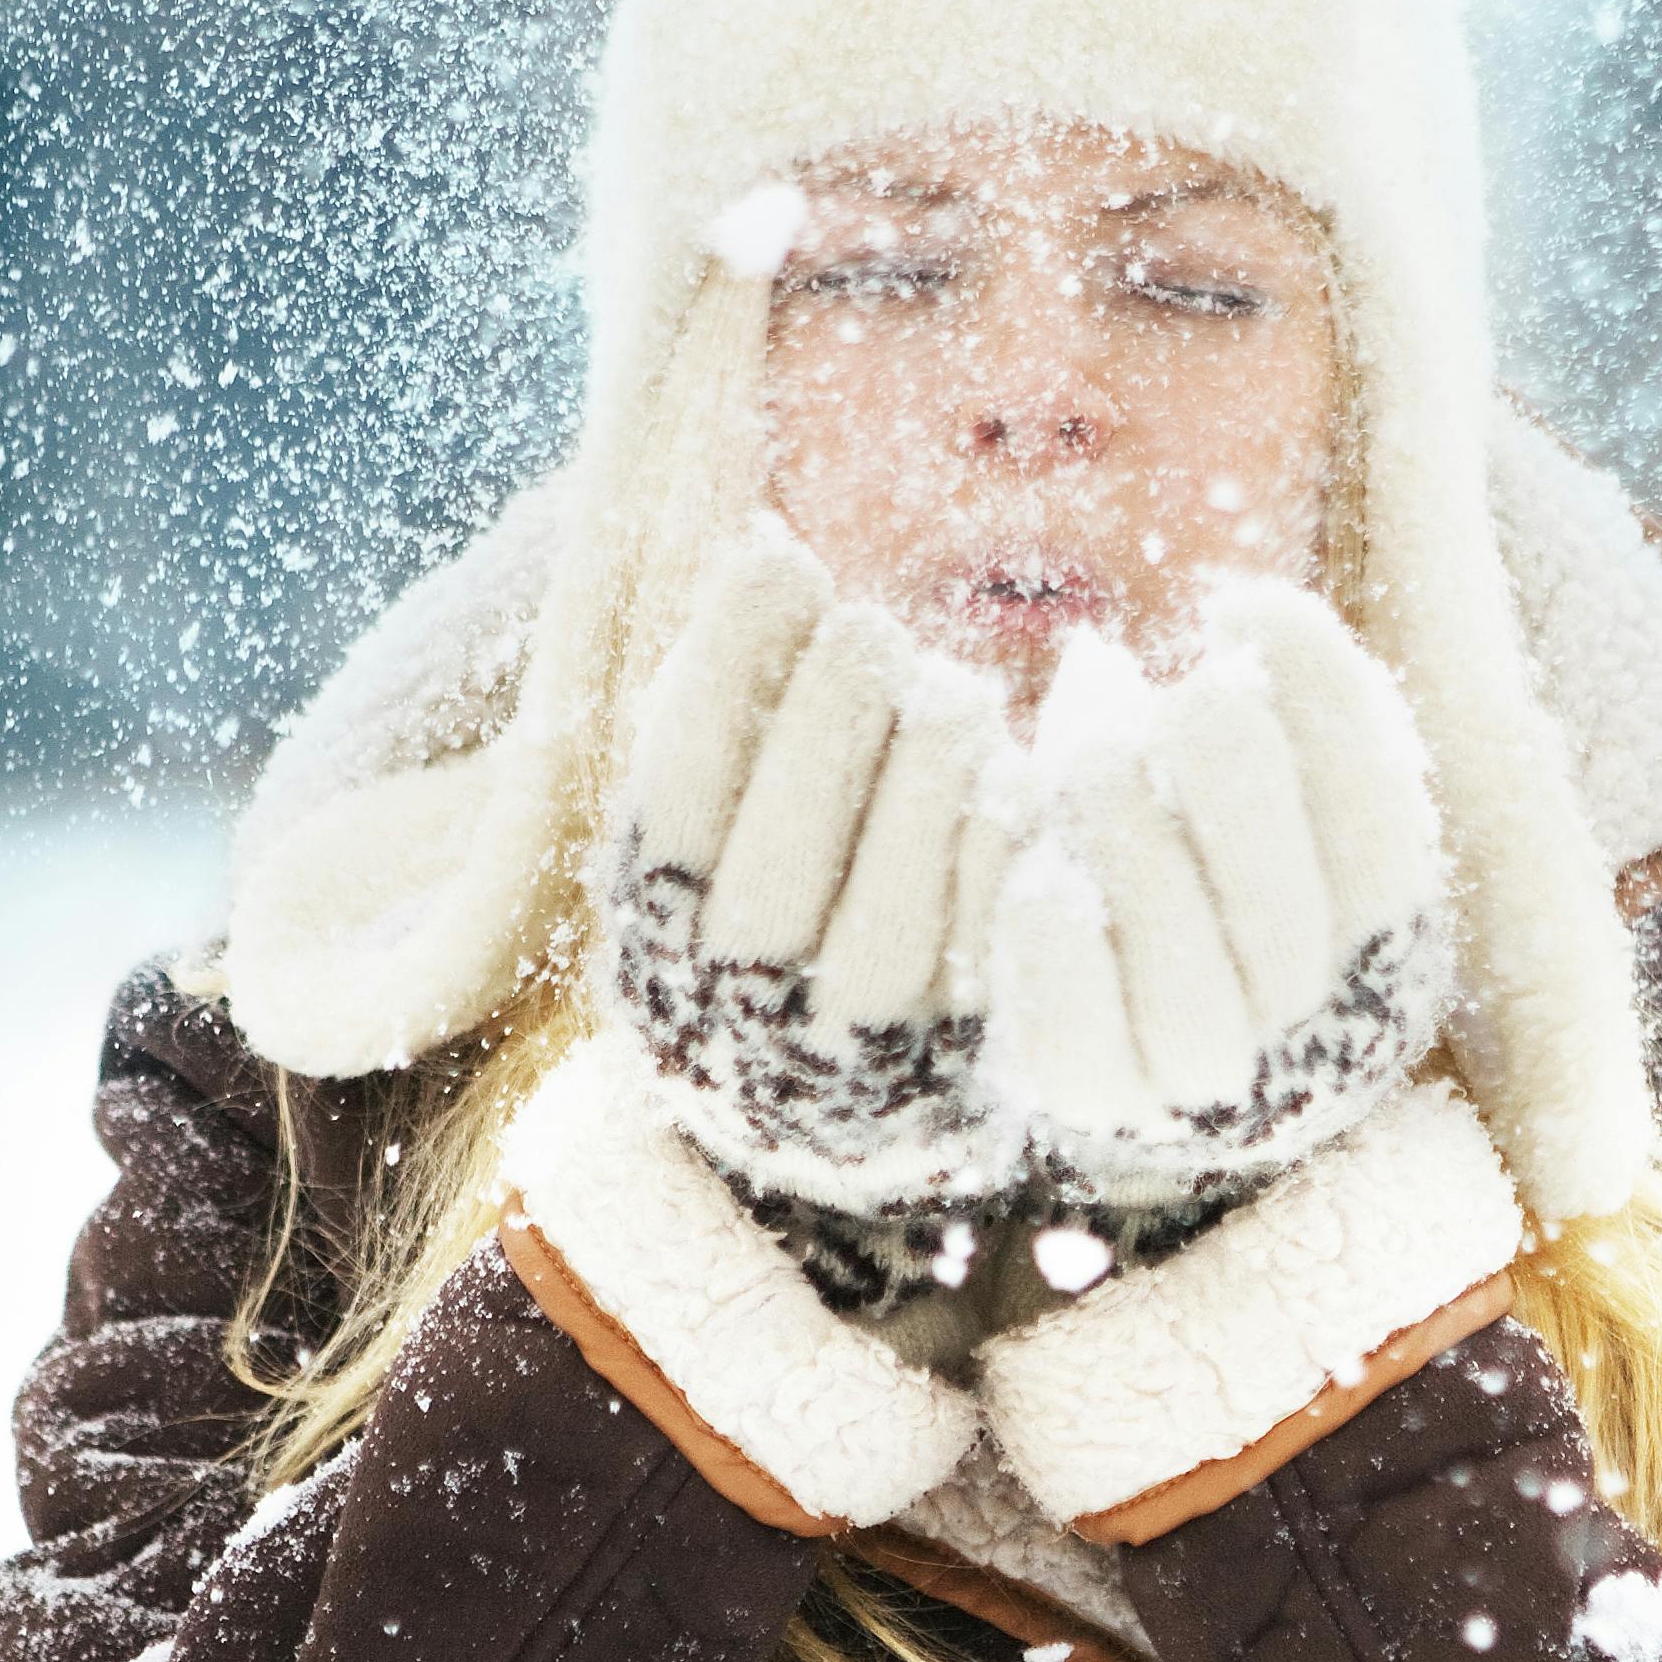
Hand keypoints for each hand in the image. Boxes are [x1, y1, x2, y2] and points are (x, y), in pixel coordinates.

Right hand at [595, 520, 1030, 1216]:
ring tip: (949, 687)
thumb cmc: (768, 907)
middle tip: (872, 624)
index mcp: (652, 933)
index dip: (729, 659)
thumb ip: (724, 712)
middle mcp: (735, 1012)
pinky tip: (1009, 768)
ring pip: (888, 913)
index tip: (780, 558)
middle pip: (778, 852)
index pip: (680, 784)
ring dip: (923, 779)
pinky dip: (997, 853)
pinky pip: (986, 955)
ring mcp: (848, 1057)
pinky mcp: (957, 1070)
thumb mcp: (714, 825)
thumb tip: (770, 547)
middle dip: (828, 714)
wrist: (828, 1114)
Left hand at [979, 578, 1455, 1207]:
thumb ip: (1283, 714)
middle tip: (1175, 698)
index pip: (1374, 809)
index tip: (1238, 607)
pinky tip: (1049, 878)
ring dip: (1121, 825)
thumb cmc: (1230, 878)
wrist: (1166, 1058)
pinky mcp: (1094, 1099)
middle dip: (1215, 759)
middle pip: (1276, 885)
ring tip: (1093, 765)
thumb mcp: (1289, 797)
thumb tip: (1202, 626)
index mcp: (1392, 942)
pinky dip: (1053, 931)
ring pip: (1175, 955)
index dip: (1307, 686)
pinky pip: (1073, 1017)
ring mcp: (1206, 1080)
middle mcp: (1315, 1028)